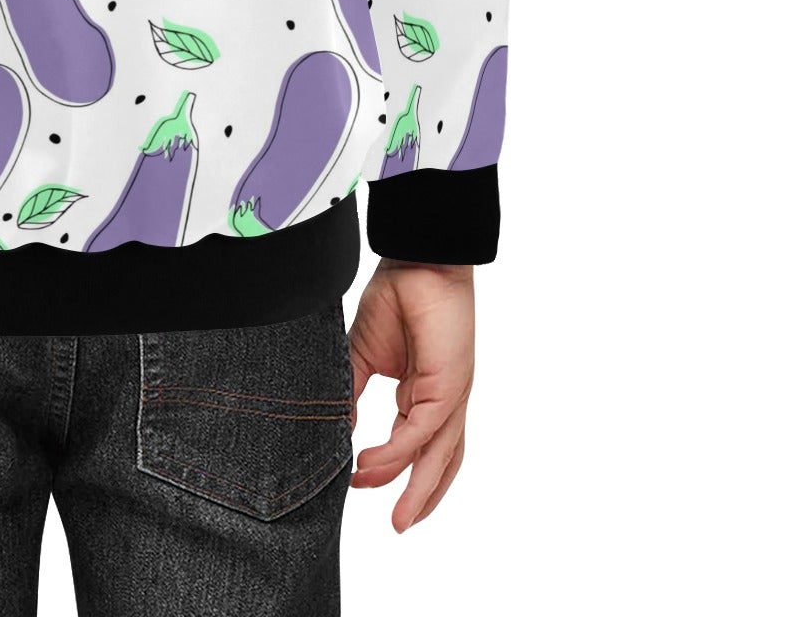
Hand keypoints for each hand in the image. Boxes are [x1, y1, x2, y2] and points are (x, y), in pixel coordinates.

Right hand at [348, 259, 474, 530]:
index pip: (417, 445)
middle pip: (439, 463)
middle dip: (420, 498)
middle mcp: (441, 401)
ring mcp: (449, 396)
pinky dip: (399, 451)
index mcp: (421, 393)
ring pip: (439, 457)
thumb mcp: (361, 352)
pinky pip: (424, 430)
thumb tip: (338, 427)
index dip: (394, 469)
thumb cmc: (396, 296)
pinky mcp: (449, 387)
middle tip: (397, 526)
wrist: (417, 260)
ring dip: (419, 491)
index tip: (360, 482)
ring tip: (398, 519)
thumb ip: (351, 390)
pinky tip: (373, 463)